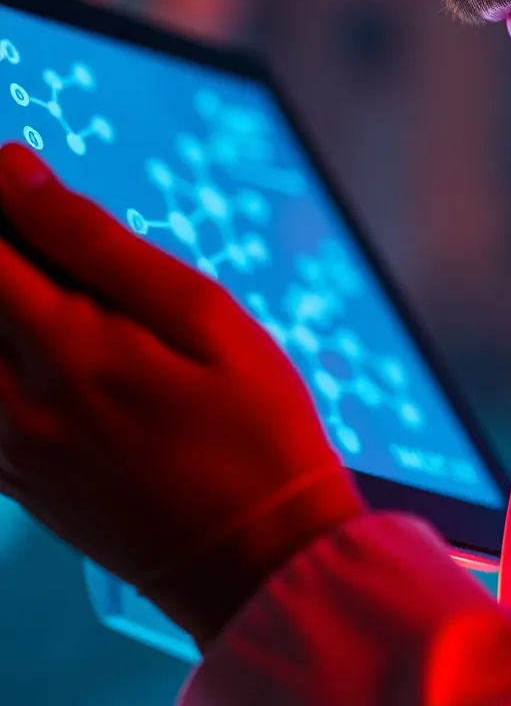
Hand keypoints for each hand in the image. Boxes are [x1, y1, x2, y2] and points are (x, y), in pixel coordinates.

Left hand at [0, 143, 365, 649]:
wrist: (262, 562)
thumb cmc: (254, 429)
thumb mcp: (202, 315)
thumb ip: (97, 242)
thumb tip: (15, 174)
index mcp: (67, 351)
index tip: (16, 170)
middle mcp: (15, 406)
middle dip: (2, 254)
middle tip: (53, 249)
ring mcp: (9, 452)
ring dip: (6, 306)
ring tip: (62, 295)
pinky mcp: (16, 482)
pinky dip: (6, 356)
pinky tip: (60, 346)